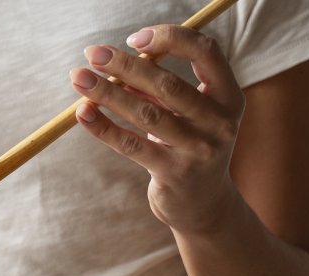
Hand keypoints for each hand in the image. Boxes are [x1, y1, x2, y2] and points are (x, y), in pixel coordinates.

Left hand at [69, 25, 246, 234]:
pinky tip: (83, 113)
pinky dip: (103, 127)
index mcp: (229, 96)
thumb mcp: (186, 115)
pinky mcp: (173, 174)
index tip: (135, 38)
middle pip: (168, 84)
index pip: (205, 52)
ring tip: (79, 79)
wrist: (204, 205)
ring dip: (107, 93)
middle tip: (91, 54)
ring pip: (146, 114)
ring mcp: (198, 150)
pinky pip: (131, 145)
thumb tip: (115, 65)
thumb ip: (159, 90)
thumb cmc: (190, 147)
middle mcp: (219, 122)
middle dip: (125, 65)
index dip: (170, 38)